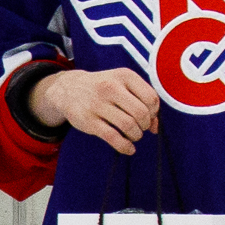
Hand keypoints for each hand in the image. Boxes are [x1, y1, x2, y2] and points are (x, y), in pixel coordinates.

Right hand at [31, 66, 161, 154]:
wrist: (69, 89)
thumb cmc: (103, 88)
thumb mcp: (123, 86)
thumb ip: (142, 101)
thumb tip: (155, 127)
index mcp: (124, 76)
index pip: (151, 97)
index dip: (154, 111)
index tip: (148, 116)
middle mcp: (111, 87)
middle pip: (141, 113)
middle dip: (145, 125)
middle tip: (140, 128)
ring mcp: (98, 104)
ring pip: (128, 125)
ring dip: (136, 135)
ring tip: (133, 136)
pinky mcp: (88, 121)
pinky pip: (113, 137)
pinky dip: (125, 146)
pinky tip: (128, 149)